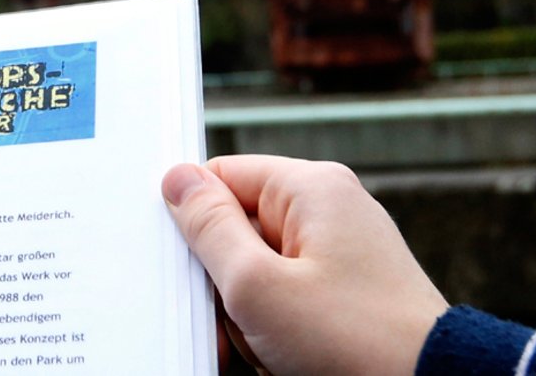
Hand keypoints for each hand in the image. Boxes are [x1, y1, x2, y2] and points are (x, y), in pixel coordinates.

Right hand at [162, 155, 446, 375]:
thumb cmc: (357, 343)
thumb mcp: (258, 286)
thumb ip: (209, 228)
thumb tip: (178, 180)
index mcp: (311, 188)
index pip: (218, 177)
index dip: (195, 224)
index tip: (193, 271)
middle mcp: (330, 211)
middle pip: (237, 230)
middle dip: (227, 285)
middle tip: (237, 325)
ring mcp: (344, 253)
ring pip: (259, 273)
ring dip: (251, 317)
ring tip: (273, 350)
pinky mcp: (351, 292)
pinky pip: (289, 299)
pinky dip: (279, 330)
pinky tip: (288, 358)